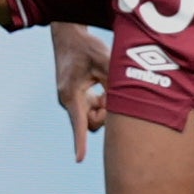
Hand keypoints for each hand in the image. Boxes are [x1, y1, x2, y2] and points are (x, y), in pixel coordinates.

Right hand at [51, 23, 109, 160]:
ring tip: (106, 93)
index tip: (80, 159)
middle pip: (89, 124)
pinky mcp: (76, 96)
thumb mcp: (104, 60)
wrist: (69, 34)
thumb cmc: (86, 46)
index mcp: (72, 94)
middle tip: (109, 99)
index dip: (79, 142)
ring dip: (102, 110)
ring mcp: (71, 99)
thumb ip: (114, 81)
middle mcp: (68, 100)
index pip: (78, 123)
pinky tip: (103, 91)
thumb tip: (125, 100)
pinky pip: (89, 110)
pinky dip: (99, 104)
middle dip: (104, 116)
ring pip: (90, 118)